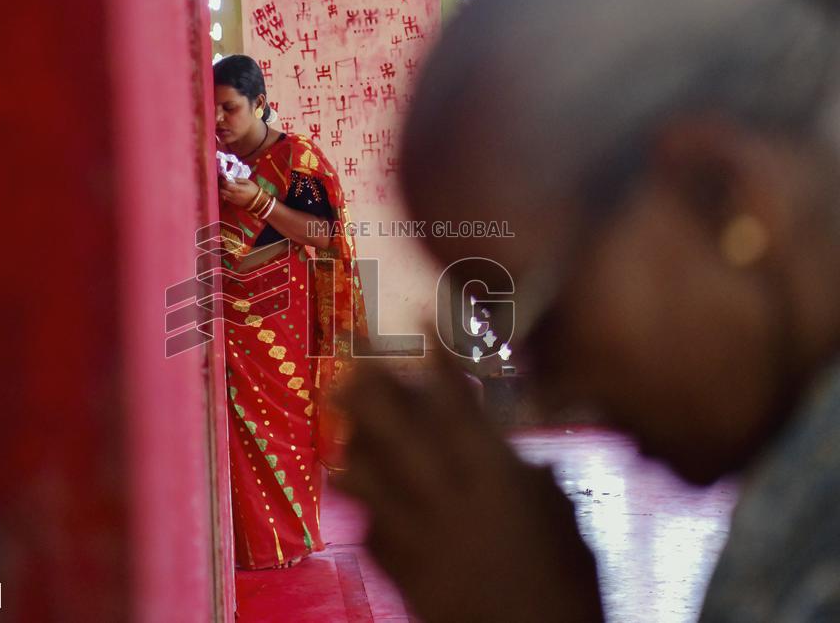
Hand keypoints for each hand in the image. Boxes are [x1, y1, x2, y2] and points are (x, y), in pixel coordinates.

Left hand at [218, 175, 260, 208]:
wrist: (258, 201)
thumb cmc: (253, 189)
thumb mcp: (247, 181)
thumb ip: (238, 179)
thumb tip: (230, 178)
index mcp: (238, 189)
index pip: (226, 185)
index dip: (223, 180)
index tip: (224, 177)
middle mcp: (233, 195)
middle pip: (222, 191)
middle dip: (221, 186)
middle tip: (223, 182)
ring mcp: (233, 199)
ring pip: (222, 195)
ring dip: (222, 190)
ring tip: (225, 186)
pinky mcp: (233, 202)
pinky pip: (226, 198)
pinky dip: (225, 194)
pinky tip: (228, 191)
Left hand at [333, 343, 602, 622]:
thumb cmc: (566, 580)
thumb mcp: (560, 517)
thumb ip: (532, 478)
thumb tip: (519, 457)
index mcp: (492, 475)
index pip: (457, 403)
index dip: (436, 358)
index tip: (417, 319)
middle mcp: (446, 496)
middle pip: (397, 430)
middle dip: (370, 387)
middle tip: (347, 354)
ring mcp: (417, 535)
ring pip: (368, 478)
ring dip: (350, 445)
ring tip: (333, 421)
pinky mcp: (401, 570)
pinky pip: (370, 530)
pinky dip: (363, 509)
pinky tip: (351, 492)